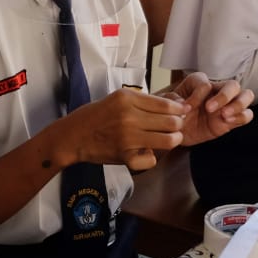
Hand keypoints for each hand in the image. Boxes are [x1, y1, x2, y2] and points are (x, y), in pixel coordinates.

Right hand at [54, 88, 188, 171]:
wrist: (74, 136)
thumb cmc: (96, 116)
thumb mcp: (117, 99)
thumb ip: (142, 101)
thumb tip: (173, 104)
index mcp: (127, 98)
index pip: (165, 104)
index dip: (179, 109)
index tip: (183, 111)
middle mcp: (128, 116)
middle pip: (171, 122)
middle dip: (179, 124)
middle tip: (177, 126)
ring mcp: (128, 137)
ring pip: (167, 140)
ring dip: (173, 140)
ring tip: (170, 139)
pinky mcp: (125, 156)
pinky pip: (152, 159)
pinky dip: (152, 157)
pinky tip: (147, 152)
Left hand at [167, 73, 253, 146]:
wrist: (175, 131)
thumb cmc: (171, 112)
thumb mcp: (167, 104)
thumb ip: (173, 100)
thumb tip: (185, 104)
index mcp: (199, 82)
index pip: (205, 83)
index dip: (197, 96)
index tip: (187, 107)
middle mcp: (216, 90)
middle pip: (233, 85)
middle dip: (224, 96)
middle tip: (209, 109)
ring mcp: (227, 104)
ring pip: (246, 96)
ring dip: (238, 105)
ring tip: (224, 115)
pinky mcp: (232, 119)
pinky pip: (247, 115)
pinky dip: (241, 117)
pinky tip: (227, 122)